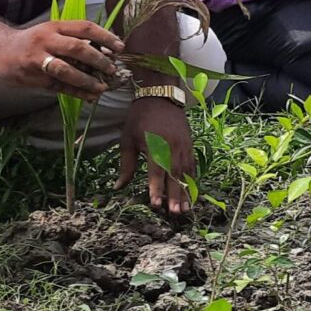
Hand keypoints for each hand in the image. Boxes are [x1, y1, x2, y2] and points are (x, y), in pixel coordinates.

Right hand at [0, 20, 120, 99]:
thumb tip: (108, 51)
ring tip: (102, 86)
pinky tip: (91, 96)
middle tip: (112, 69)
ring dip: (87, 80)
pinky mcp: (33, 77)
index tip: (121, 47)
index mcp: (55, 27)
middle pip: (77, 48)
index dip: (105, 37)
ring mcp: (38, 60)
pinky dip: (77, 92)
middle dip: (98, 60)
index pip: (85, 27)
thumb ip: (75, 39)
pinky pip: (58, 86)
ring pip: (66, 70)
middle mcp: (46, 41)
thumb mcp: (53, 32)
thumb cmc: (35, 41)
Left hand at [117, 96, 194, 216]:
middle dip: (175, 195)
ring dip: (186, 191)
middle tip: (175, 213)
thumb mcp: (127, 141)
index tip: (156, 204)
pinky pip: (192, 165)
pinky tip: (191, 192)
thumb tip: (118, 188)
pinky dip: (192, 180)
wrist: (160, 97)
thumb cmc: (139, 119)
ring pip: (186, 172)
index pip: (156, 171)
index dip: (156, 189)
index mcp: (154, 145)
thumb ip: (126, 166)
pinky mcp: (190, 144)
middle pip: (175, 175)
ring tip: (186, 209)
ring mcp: (184, 146)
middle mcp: (172, 147)